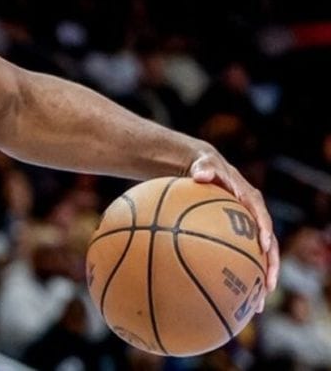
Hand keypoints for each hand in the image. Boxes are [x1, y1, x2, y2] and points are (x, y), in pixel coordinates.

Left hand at [188, 148, 278, 311]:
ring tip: (258, 305)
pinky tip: (233, 299)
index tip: (264, 246)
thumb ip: (203, 168)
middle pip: (268, 244)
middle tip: (267, 286)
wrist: (203, 169)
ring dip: (260, 279)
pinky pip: (242, 258)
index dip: (264, 230)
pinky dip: (241, 276)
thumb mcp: (203, 164)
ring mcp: (248, 228)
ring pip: (260, 257)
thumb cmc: (202, 167)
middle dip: (270, 266)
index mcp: (248, 198)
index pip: (261, 215)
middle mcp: (253, 216)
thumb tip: (199, 174)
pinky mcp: (238, 237)